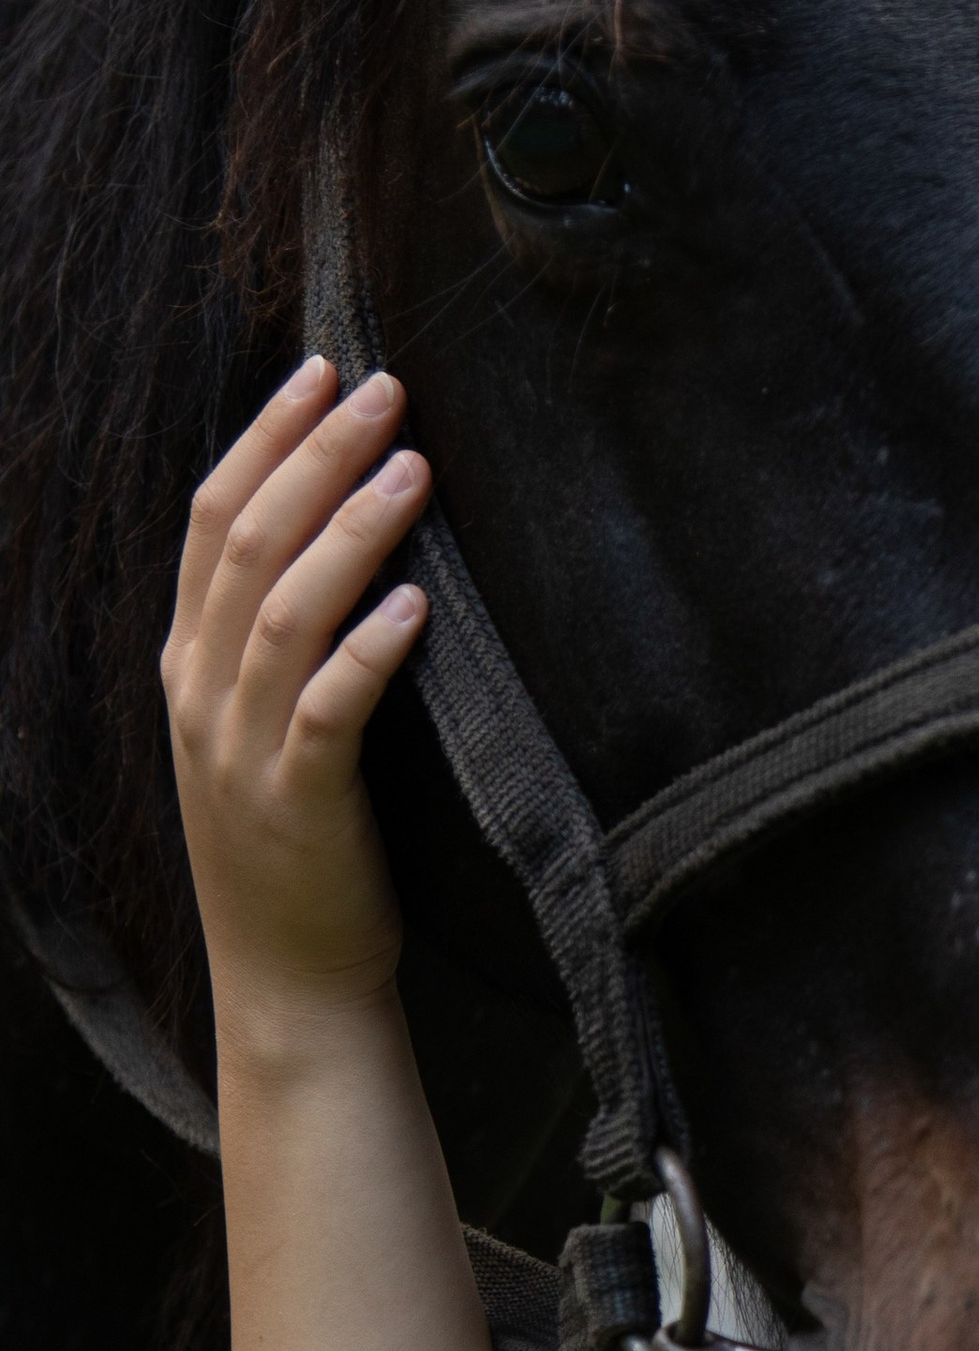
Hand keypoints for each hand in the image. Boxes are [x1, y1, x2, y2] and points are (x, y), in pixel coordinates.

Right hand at [162, 359, 431, 1047]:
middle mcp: (202, 696)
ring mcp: (242, 751)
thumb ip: (281, 636)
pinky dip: (370, 650)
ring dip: (349, 530)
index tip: (324, 369)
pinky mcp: (298, 805)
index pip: (211, 519)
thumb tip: (345, 528)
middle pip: (246, 544)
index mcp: (189, 664)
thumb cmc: (299, 844)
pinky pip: (329, 711)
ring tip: (414, 466)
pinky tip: (417, 603)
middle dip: (314, 454)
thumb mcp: (265, 725)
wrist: (289, 982)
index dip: (265, 437)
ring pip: (284, 613)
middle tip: (386, 388)